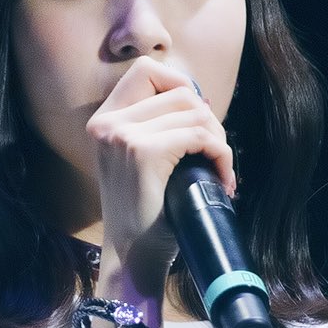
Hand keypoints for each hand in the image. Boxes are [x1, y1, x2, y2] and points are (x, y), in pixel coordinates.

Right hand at [85, 55, 236, 286]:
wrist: (133, 258)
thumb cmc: (144, 216)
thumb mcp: (140, 162)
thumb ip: (155, 127)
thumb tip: (199, 100)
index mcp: (104, 121)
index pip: (147, 69)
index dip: (180, 85)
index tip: (196, 119)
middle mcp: (108, 123)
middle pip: (179, 91)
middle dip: (208, 119)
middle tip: (213, 153)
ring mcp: (123, 135)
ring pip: (195, 112)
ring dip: (218, 140)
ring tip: (218, 171)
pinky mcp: (144, 152)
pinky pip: (200, 136)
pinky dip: (221, 155)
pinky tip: (223, 179)